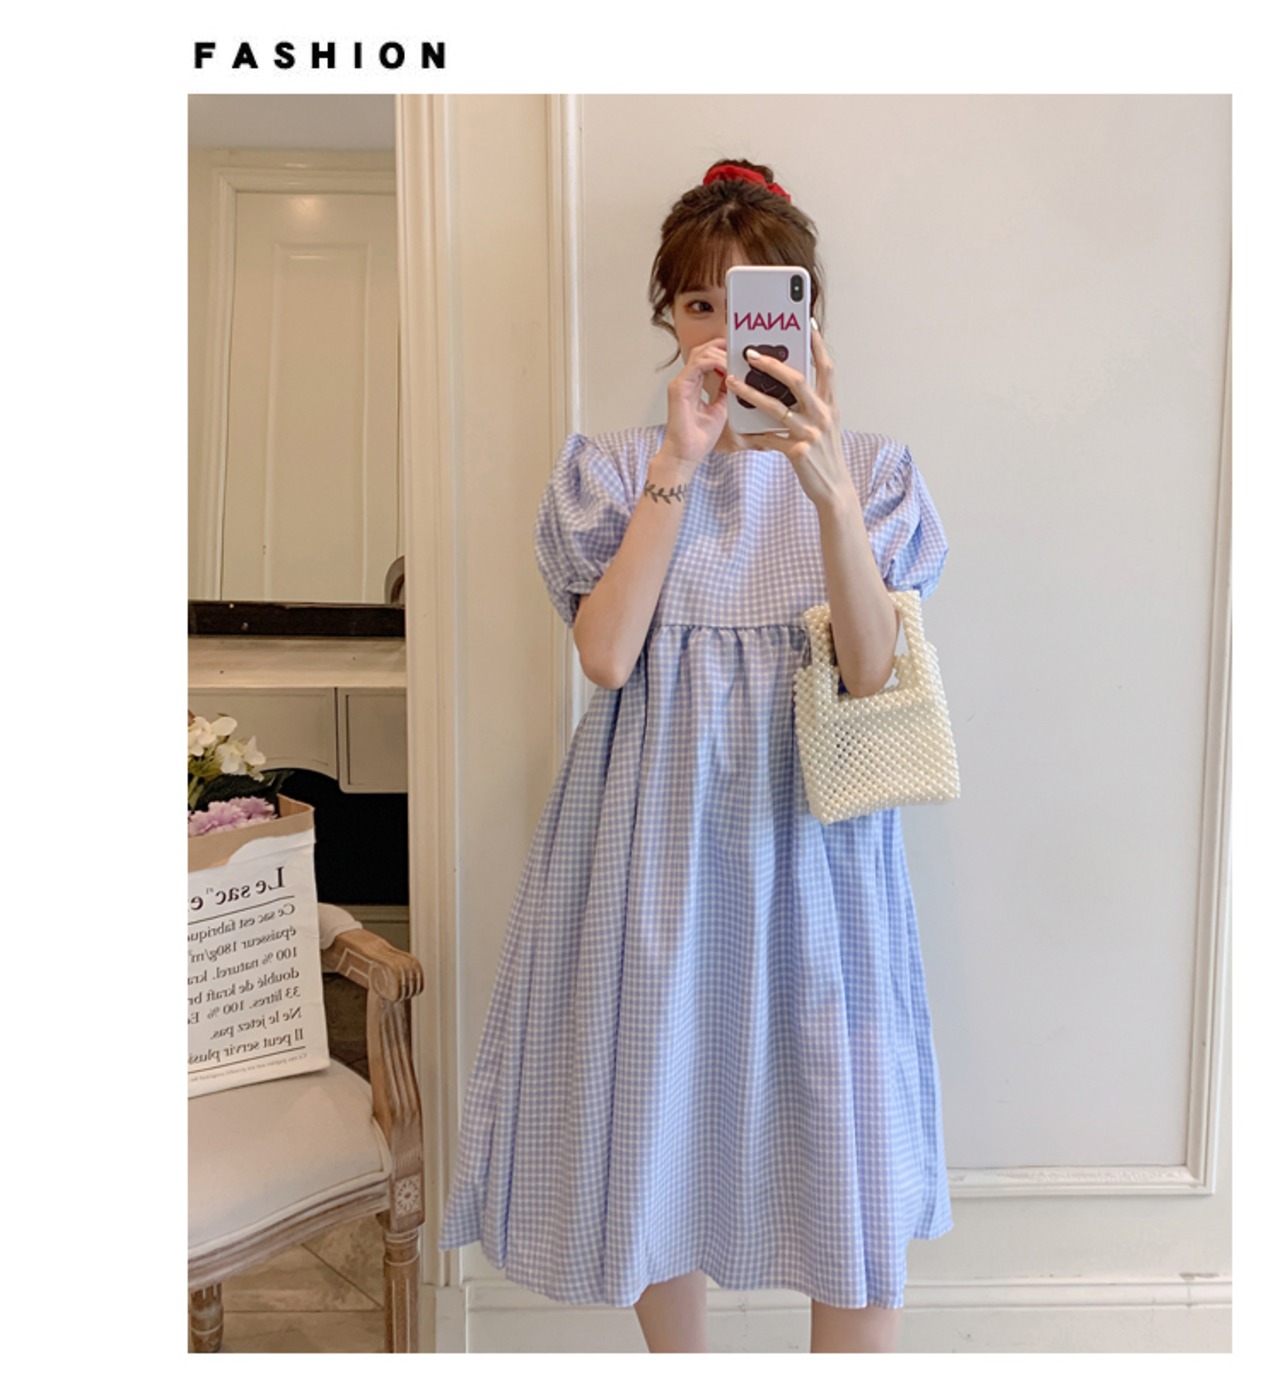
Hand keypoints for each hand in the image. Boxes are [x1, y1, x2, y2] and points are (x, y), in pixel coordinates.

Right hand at [662, 338, 728, 475]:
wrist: (685, 455)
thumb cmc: (698, 438)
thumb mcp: (720, 410)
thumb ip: (726, 393)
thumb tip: (738, 381)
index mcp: (692, 384)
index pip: (706, 357)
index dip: (723, 352)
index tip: (740, 355)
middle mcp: (685, 380)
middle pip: (703, 349)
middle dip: (723, 347)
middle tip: (740, 353)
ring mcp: (681, 382)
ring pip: (701, 353)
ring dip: (721, 355)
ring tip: (735, 364)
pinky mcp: (679, 387)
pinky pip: (698, 364)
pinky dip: (714, 363)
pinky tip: (727, 371)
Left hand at [726, 324, 857, 509]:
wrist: (834, 489)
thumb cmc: (825, 455)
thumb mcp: (825, 425)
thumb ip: (812, 404)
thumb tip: (792, 383)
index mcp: (830, 405)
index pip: (826, 367)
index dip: (817, 345)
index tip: (807, 324)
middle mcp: (822, 415)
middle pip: (797, 380)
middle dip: (772, 364)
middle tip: (751, 353)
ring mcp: (810, 433)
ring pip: (777, 407)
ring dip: (751, 393)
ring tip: (733, 382)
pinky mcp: (798, 451)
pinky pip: (769, 437)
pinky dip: (753, 433)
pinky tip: (740, 428)